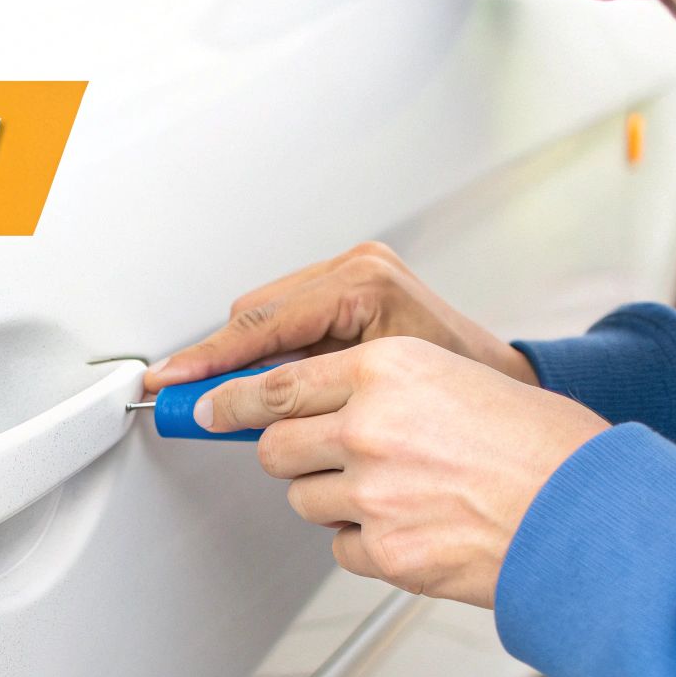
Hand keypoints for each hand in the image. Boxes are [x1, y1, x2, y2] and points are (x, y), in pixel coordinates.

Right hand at [144, 242, 536, 392]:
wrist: (501, 383)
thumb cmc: (461, 394)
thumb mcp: (371, 397)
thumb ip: (303, 396)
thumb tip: (238, 408)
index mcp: (364, 283)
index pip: (264, 322)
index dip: (210, 359)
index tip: (174, 382)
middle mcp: (356, 267)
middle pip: (255, 314)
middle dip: (220, 361)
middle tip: (189, 403)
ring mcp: (351, 270)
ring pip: (263, 313)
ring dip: (243, 357)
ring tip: (226, 400)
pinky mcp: (348, 283)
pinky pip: (284, 315)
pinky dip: (266, 350)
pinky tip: (263, 382)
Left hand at [202, 338, 607, 607]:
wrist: (591, 513)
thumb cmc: (544, 447)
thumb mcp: (457, 380)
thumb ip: (382, 386)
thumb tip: (313, 400)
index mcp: (389, 368)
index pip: (275, 383)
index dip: (231, 399)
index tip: (206, 404)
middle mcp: (371, 426)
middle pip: (275, 445)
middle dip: (289, 453)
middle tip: (319, 457)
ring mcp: (373, 493)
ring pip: (304, 499)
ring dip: (333, 498)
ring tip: (400, 492)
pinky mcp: (385, 551)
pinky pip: (341, 546)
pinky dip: (366, 542)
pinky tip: (417, 527)